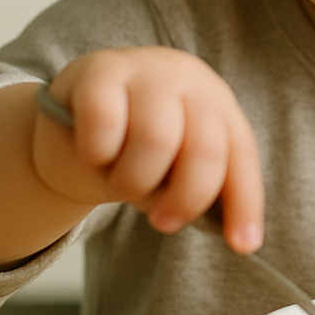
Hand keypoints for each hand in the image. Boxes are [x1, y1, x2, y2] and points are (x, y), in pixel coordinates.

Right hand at [34, 46, 263, 252]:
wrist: (69, 116)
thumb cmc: (131, 148)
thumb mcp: (172, 168)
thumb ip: (198, 188)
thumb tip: (235, 238)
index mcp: (216, 102)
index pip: (241, 152)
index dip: (245, 202)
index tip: (243, 245)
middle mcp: (188, 78)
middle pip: (205, 148)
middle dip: (186, 199)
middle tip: (163, 223)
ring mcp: (145, 69)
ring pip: (156, 139)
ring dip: (134, 181)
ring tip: (120, 185)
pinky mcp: (99, 70)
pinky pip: (105, 123)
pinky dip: (98, 154)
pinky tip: (94, 154)